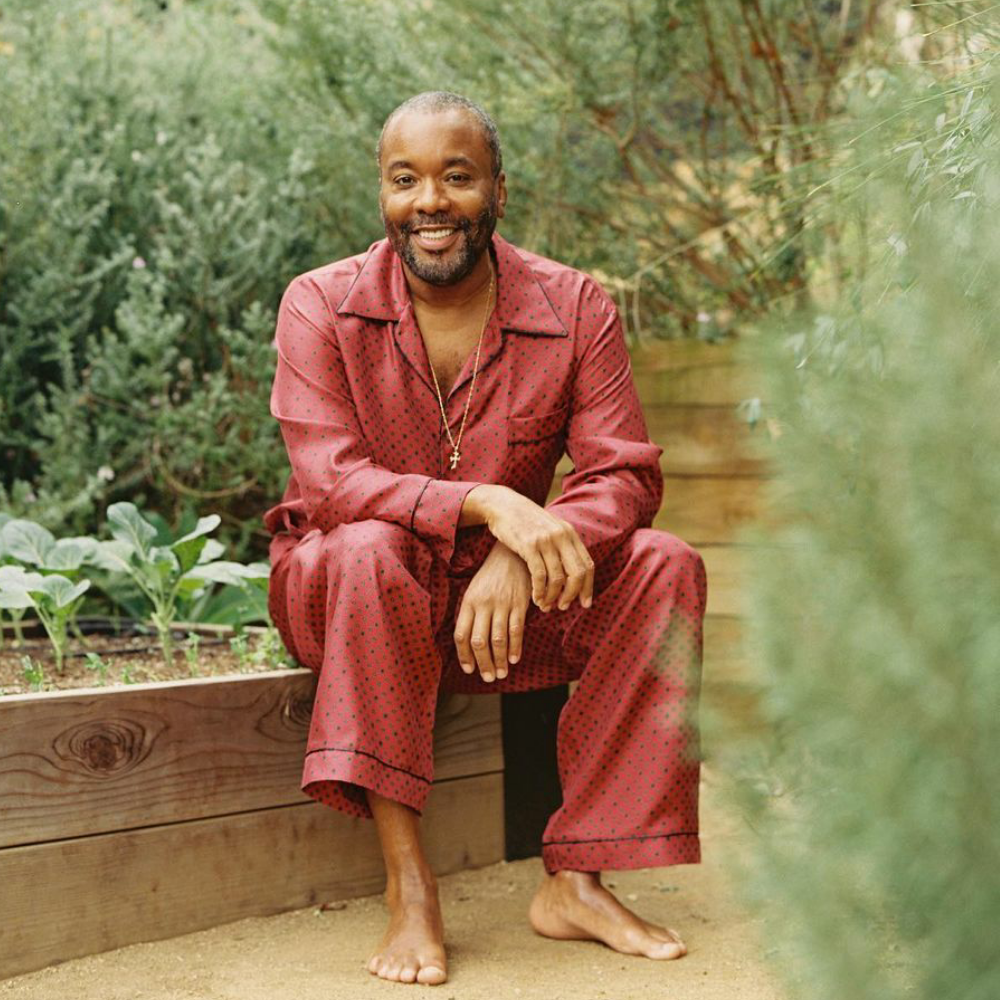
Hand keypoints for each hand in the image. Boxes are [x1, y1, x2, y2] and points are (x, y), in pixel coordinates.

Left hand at [454, 541, 530, 682]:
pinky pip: (516, 630)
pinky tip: (514, 659)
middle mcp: (483, 604)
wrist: (511, 554)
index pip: (461, 635)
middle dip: (483, 664)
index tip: (469, 669)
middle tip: (488, 678)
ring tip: (501, 673)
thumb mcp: (474, 590)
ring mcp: (501, 604)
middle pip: (479, 641)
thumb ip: (471, 614)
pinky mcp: (518, 603)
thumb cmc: (491, 576)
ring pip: (497, 639)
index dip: (464, 656)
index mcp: (468, 602)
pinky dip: (515, 647)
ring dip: (498, 660)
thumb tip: (469, 643)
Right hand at [469, 485, 594, 612]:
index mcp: (570, 533)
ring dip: (552, 597)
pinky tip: (536, 599)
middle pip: (576, 574)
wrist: (503, 505)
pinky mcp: (529, 546)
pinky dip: (539, 592)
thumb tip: (574, 572)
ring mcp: (546, 541)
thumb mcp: (551, 528)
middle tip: (563, 607)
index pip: (587, 565)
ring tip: (546, 606)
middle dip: (571, 595)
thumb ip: (563, 545)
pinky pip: (539, 576)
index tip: (585, 604)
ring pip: (557, 578)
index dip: (588, 587)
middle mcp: (561, 536)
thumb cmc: (526, 521)